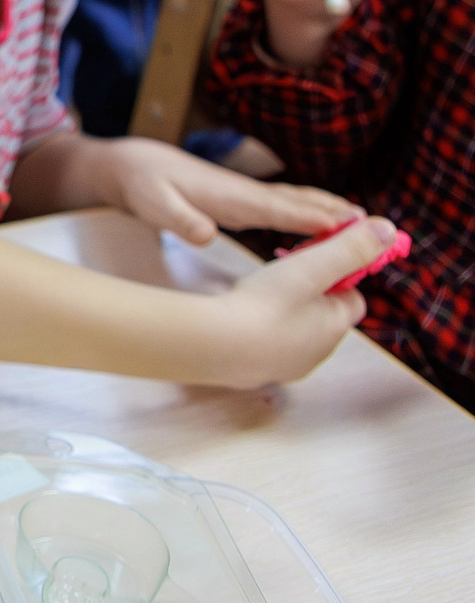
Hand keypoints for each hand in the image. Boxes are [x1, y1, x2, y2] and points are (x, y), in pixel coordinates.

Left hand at [94, 136, 355, 244]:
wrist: (132, 166)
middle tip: (378, 227)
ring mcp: (246, 195)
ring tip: (364, 223)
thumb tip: (205, 234)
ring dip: (330, 211)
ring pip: (297, 203)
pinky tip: (324, 224)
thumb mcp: (153, 204)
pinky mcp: (241, 201)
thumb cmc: (144, 185)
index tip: (350, 228)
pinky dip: (311, 213)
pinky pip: (286, 208)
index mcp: (231, 196)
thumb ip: (178, 219)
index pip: (280, 210)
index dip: (314, 219)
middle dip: (338, 214)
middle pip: (300, 203)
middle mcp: (246, 194)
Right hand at [206, 216, 393, 386]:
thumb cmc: (264, 304)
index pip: (354, 298)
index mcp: (336, 326)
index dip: (337, 275)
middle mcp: (319, 352)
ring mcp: (289, 366)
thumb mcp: (310, 267)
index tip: (310, 261)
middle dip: (308, 294)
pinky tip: (240, 319)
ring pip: (297, 331)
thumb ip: (349, 247)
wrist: (214, 347)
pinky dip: (260, 331)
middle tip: (278, 276)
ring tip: (256, 295)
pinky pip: (269, 346)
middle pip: (325, 315)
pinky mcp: (259, 373)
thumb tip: (388, 229)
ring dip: (284, 313)